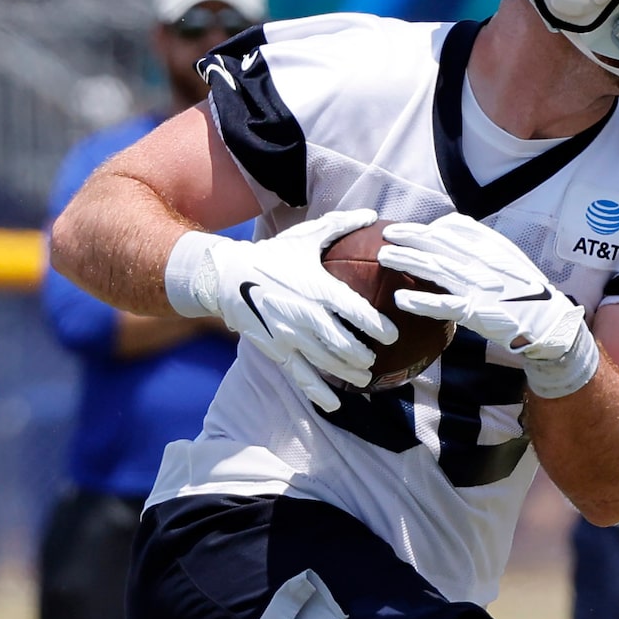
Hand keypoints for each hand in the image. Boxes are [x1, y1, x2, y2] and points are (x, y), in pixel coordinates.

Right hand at [164, 210, 394, 413]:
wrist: (226, 276)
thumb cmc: (271, 255)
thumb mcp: (304, 237)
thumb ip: (340, 225)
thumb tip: (372, 214)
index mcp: (317, 288)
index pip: (355, 310)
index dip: (376, 325)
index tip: (391, 334)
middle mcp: (305, 316)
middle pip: (343, 342)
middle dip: (363, 354)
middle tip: (375, 358)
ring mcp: (290, 336)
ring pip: (325, 361)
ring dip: (347, 372)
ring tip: (363, 377)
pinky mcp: (276, 349)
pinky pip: (300, 375)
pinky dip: (318, 391)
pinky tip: (333, 404)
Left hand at [380, 213, 600, 399]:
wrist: (549, 323)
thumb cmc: (526, 294)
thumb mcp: (511, 262)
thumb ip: (486, 248)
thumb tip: (455, 236)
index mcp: (494, 247)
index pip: (457, 226)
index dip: (431, 226)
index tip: (413, 229)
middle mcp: (485, 262)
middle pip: (440, 242)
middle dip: (410, 235)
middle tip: (387, 234)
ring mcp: (479, 286)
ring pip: (436, 268)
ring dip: (407, 260)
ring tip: (383, 257)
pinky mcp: (476, 311)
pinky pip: (443, 305)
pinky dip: (420, 302)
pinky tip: (400, 300)